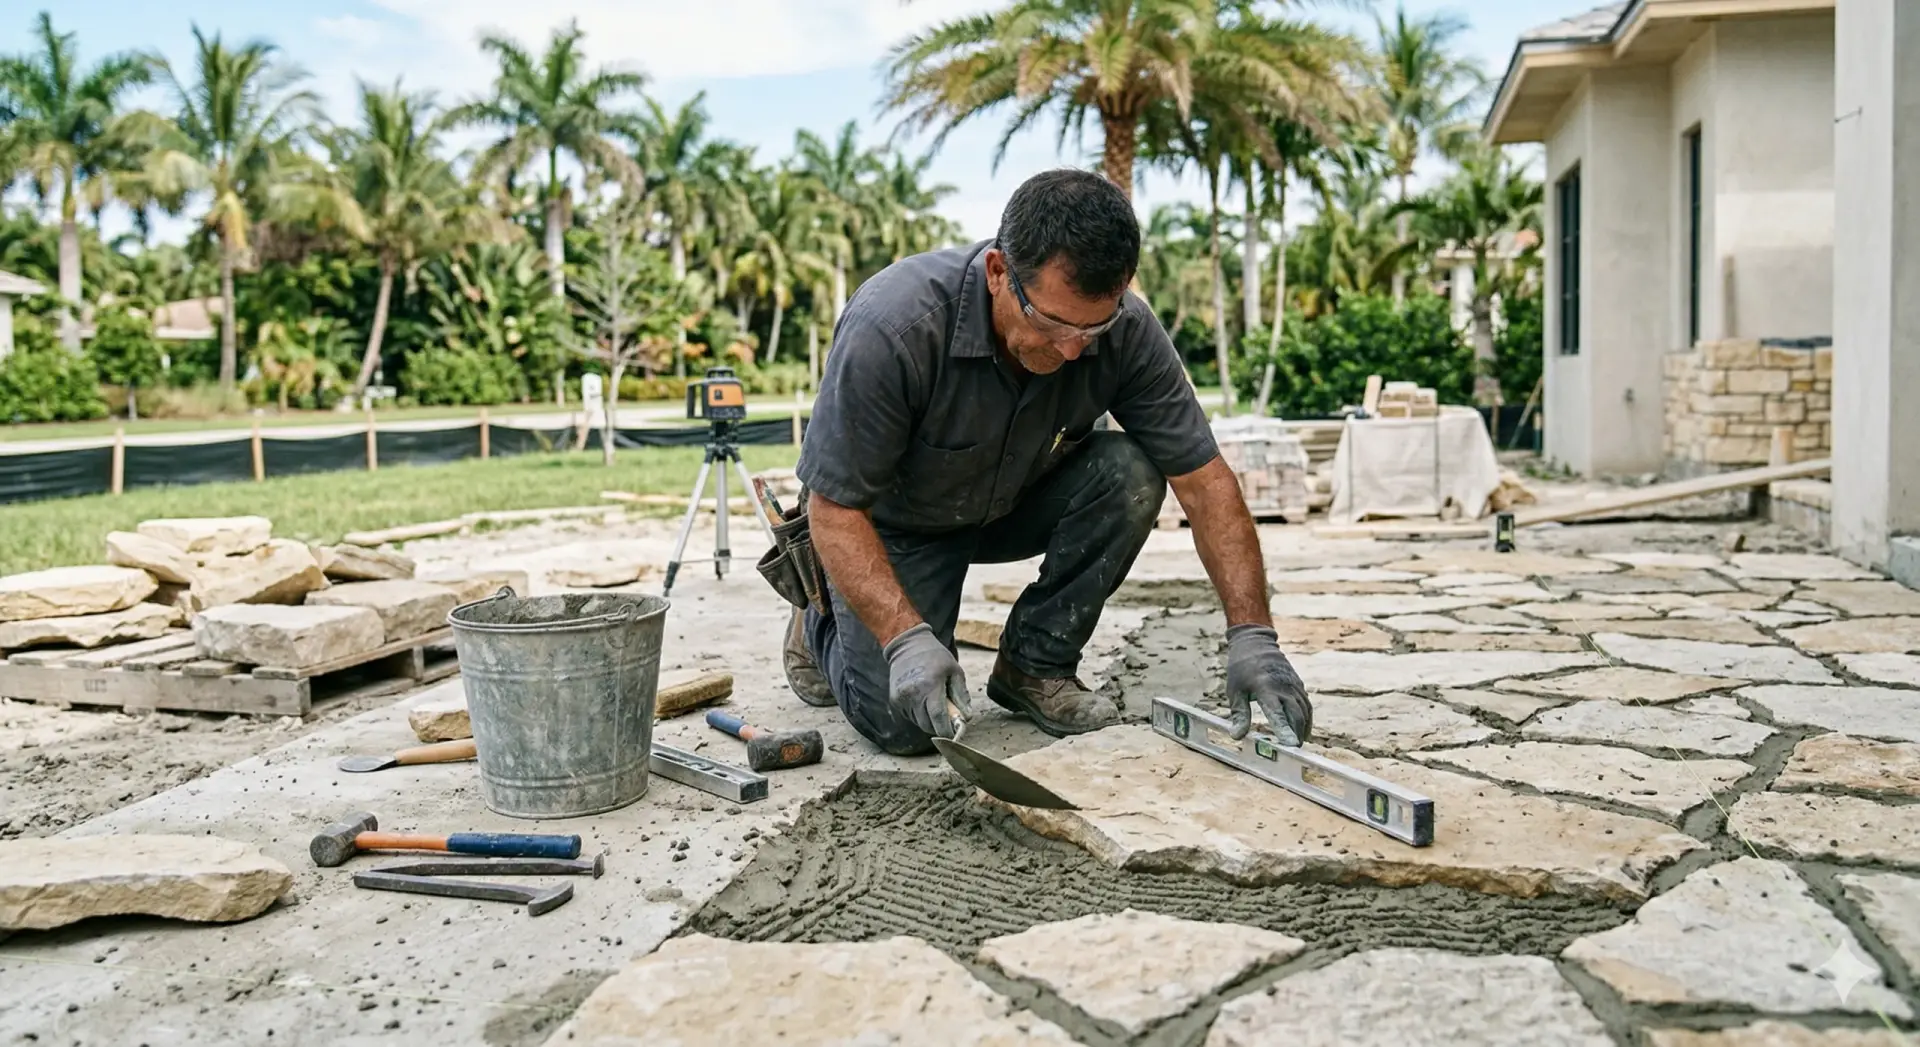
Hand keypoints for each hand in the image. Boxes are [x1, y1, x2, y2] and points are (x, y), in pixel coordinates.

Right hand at [883, 623, 972, 738]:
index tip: (954, 735)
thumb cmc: (935, 657)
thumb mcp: (954, 671)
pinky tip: (923, 700)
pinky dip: (919, 714)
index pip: (938, 718)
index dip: (947, 731)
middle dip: (940, 727)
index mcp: (930, 685)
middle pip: (928, 724)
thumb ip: (961, 695)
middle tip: (948, 719)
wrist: (907, 645)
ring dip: (929, 721)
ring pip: (919, 722)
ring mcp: (901, 698)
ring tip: (935, 704)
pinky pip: (910, 716)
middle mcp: (913, 694)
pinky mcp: (894, 700)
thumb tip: (967, 718)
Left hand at [1224, 624, 1312, 744]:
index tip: (1290, 745)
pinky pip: (1306, 704)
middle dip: (1296, 733)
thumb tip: (1236, 736)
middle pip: (1296, 715)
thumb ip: (1239, 714)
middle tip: (1293, 750)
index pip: (1277, 713)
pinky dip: (1306, 718)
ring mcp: (1293, 684)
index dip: (1284, 730)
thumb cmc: (1241, 668)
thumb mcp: (1234, 690)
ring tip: (1298, 743)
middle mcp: (1283, 686)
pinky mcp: (1298, 684)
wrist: (1256, 642)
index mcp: (1265, 687)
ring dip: (1303, 728)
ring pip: (1304, 711)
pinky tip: (1302, 729)